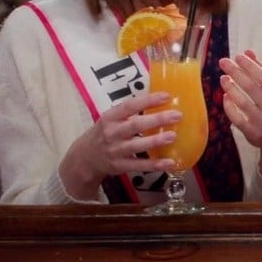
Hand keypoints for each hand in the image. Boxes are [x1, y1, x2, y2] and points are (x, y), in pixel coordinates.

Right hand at [61, 92, 180, 196]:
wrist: (84, 158)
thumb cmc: (104, 133)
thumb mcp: (111, 119)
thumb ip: (130, 112)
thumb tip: (161, 101)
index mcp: (110, 117)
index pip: (129, 106)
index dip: (147, 100)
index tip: (166, 96)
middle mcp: (112, 133)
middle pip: (135, 125)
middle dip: (157, 119)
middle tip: (177, 116)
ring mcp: (115, 150)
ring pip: (137, 145)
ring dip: (156, 141)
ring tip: (173, 136)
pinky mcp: (120, 166)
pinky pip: (140, 165)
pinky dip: (155, 164)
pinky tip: (170, 162)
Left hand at [220, 50, 261, 152]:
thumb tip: (248, 52)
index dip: (250, 67)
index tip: (238, 56)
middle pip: (251, 88)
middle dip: (236, 73)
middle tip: (223, 62)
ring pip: (242, 102)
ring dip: (230, 88)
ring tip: (223, 78)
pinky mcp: (252, 134)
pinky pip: (236, 118)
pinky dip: (229, 106)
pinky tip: (225, 96)